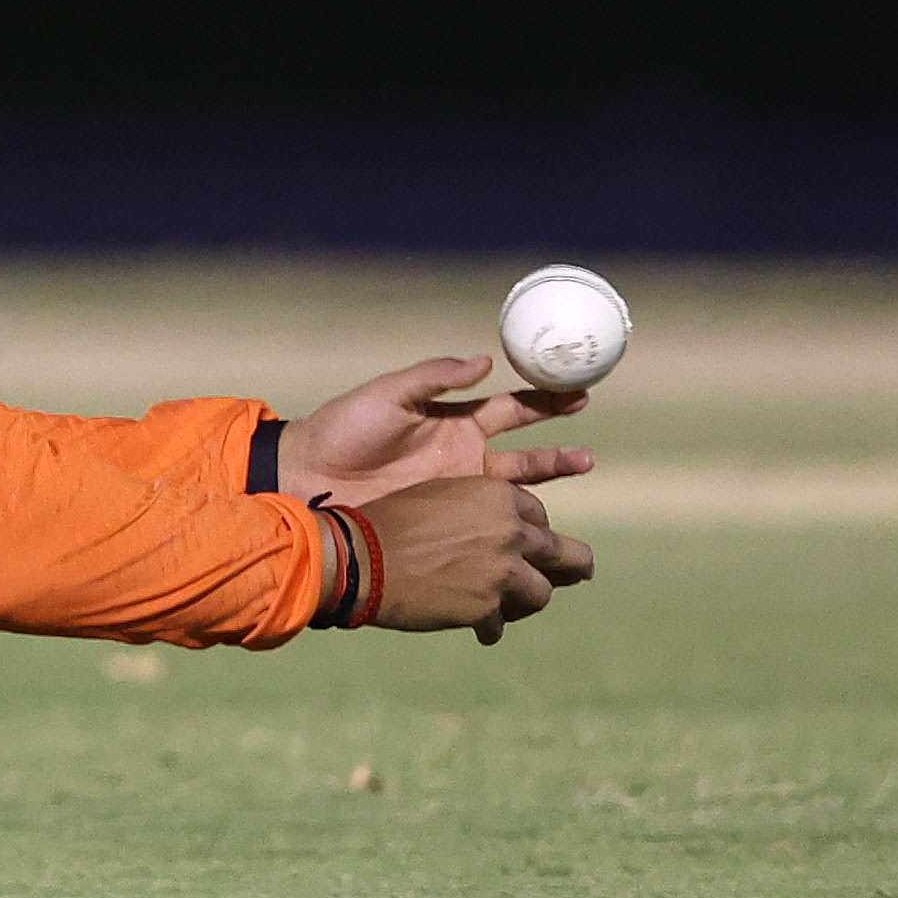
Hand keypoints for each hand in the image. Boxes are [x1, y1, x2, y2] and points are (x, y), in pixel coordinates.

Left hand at [280, 354, 591, 508]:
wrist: (308, 475)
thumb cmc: (342, 429)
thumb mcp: (388, 395)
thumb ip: (434, 377)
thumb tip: (485, 361)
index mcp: (453, 422)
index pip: (510, 409)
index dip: (544, 402)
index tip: (579, 393)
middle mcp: (464, 457)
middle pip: (525, 455)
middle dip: (559, 453)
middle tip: (589, 455)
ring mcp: (458, 490)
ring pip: (516, 491)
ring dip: (548, 487)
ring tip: (580, 478)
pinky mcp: (446, 519)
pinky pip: (489, 524)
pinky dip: (515, 529)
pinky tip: (538, 536)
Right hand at [359, 475, 594, 639]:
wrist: (358, 558)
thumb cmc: (388, 519)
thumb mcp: (440, 496)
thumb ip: (480, 511)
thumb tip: (507, 533)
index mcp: (500, 497)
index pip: (539, 516)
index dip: (532, 530)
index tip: (525, 542)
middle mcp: (510, 532)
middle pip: (567, 554)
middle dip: (572, 566)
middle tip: (578, 574)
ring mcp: (502, 573)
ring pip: (542, 594)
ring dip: (525, 600)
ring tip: (508, 607)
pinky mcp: (487, 609)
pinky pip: (501, 624)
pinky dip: (488, 627)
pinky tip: (476, 628)